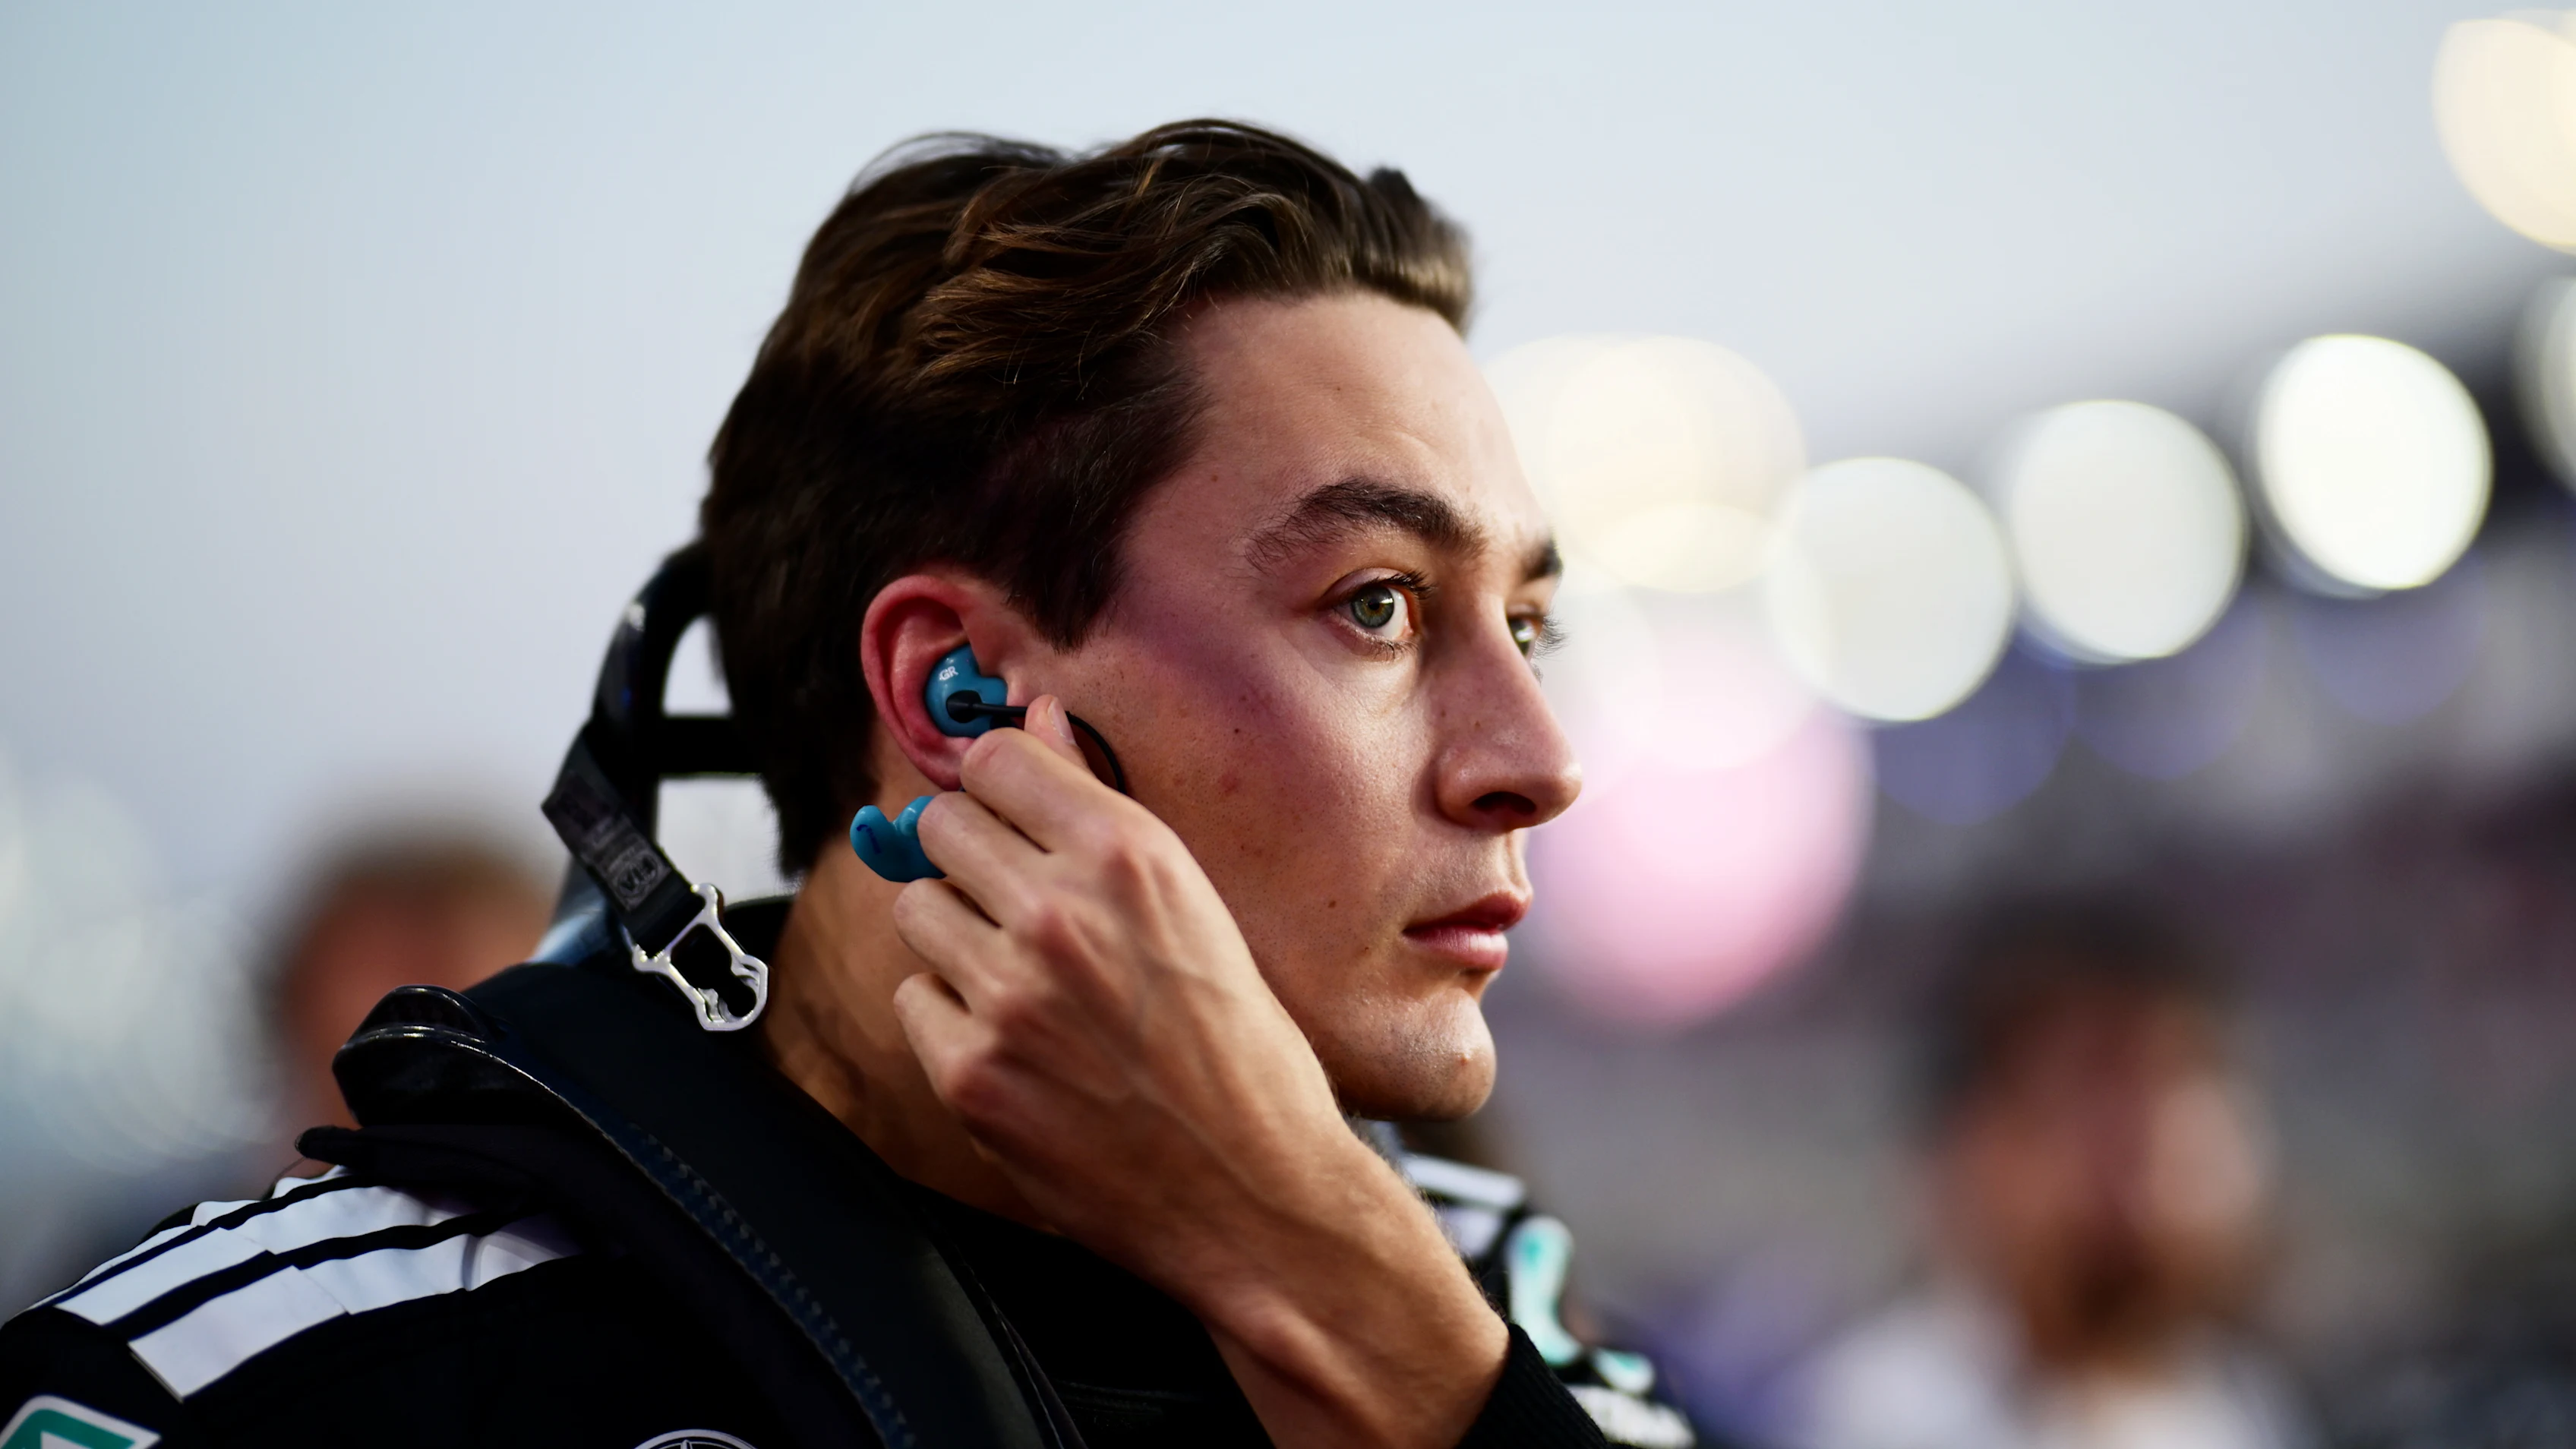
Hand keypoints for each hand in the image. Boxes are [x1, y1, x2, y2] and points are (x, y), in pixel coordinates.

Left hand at [889, 696, 1506, 1447]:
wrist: (1256, 1195)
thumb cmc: (1244, 1057)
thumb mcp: (1198, 908)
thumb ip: (1103, 809)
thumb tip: (1040, 721)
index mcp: (1130, 857)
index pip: (996, 758)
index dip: (998, 785)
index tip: (1006, 811)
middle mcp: (1062, 913)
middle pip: (939, 825)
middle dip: (972, 857)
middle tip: (1018, 906)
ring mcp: (1007, 995)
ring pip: (918, 909)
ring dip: (958, 937)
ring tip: (1028, 983)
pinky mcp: (970, 1072)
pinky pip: (915, 999)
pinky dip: (954, 1019)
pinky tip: (1021, 1046)